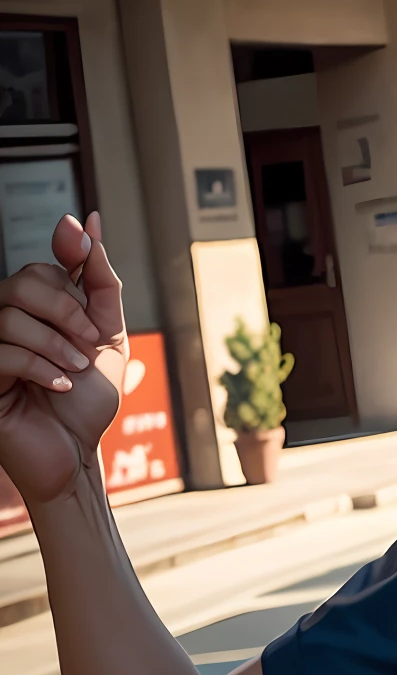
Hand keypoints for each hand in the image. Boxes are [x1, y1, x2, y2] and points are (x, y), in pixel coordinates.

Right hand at [0, 213, 127, 506]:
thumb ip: (99, 282)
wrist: (78, 451)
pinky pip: (2, 354)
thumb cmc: (88, 397)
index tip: (87, 266)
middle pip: (22, 283)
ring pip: (9, 316)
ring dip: (56, 342)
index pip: (43, 269)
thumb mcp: (108, 334)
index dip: (70, 267)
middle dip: (66, 309)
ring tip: (76, 369)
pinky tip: (59, 386)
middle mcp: (5, 323)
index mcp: (34, 311)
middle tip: (89, 342)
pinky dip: (40, 368)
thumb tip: (91, 223)